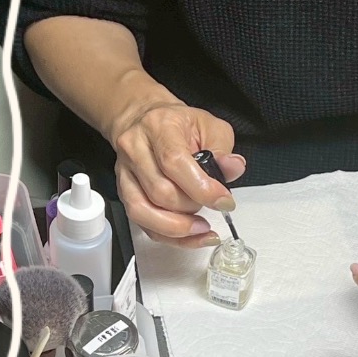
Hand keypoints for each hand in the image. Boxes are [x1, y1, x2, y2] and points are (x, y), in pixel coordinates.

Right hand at [112, 102, 246, 247]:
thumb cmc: (179, 125)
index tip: (223, 201)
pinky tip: (190, 235)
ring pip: (144, 212)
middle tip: (212, 205)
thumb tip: (233, 168)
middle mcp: (135, 149)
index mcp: (159, 127)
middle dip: (192, 207)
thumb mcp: (210, 127)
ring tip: (201, 227)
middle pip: (161, 192)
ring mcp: (126, 173)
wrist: (145, 119)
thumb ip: (223, 150)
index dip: (202, 189)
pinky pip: (142, 223)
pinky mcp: (124, 192)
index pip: (175, 162)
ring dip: (178, 228)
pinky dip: (169, 236)